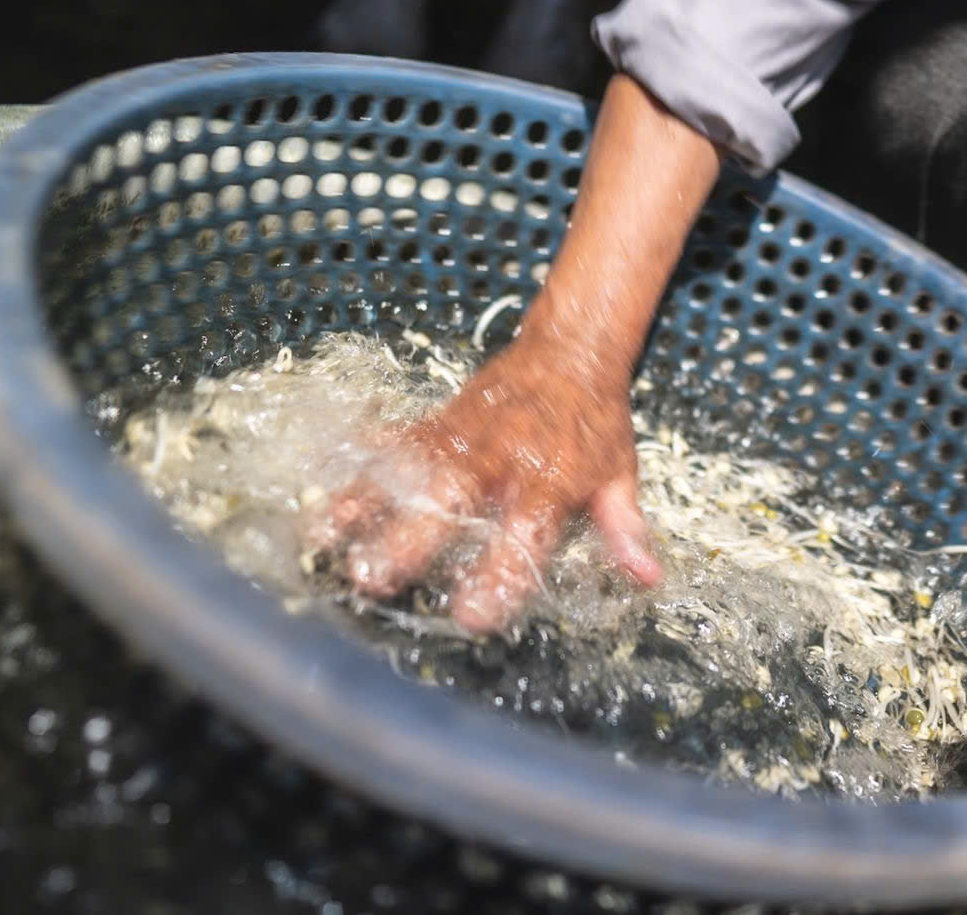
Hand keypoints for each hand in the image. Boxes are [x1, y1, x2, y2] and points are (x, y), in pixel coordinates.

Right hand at [309, 330, 661, 636]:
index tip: (473, 615)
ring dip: (367, 505)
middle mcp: (500, 461)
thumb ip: (624, 528)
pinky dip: (355, 465)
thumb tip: (647, 577)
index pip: (526, 535)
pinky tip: (319, 492)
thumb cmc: (594, 424)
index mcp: (551, 481)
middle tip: (375, 578)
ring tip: (325, 540)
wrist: (569, 351)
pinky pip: (392, 444)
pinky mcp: (437, 425)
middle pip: (453, 501)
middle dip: (412, 540)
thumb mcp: (619, 475)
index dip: (501, 574)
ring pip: (409, 472)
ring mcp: (462, 440)